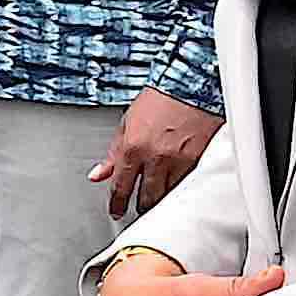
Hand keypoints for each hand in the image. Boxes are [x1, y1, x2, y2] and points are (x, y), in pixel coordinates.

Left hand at [92, 89, 216, 222]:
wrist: (190, 85)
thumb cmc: (159, 100)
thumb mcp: (126, 124)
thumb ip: (112, 154)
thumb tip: (97, 175)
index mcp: (132, 148)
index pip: (121, 187)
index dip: (117, 204)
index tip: (116, 210)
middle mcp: (154, 158)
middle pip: (146, 198)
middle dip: (141, 206)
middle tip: (139, 206)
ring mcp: (177, 161)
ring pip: (167, 195)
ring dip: (161, 200)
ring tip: (158, 199)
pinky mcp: (197, 161)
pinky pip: (186, 186)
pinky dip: (180, 189)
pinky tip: (176, 188)